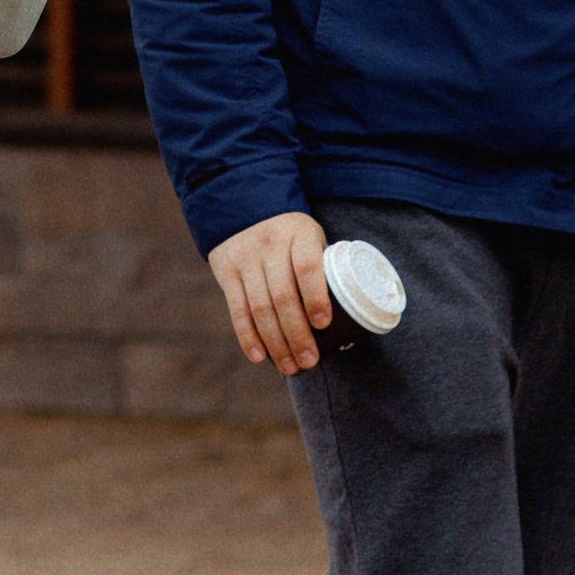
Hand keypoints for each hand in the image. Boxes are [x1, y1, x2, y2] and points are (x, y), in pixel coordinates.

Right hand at [207, 212, 331, 374]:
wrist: (243, 206)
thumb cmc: (291, 234)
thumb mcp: (309, 236)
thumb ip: (321, 267)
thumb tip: (348, 314)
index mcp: (299, 235)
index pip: (307, 267)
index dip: (315, 297)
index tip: (323, 325)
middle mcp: (270, 246)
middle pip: (283, 296)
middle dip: (297, 335)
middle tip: (310, 362)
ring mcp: (246, 259)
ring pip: (260, 308)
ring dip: (276, 343)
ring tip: (291, 368)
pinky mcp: (227, 272)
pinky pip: (237, 309)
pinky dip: (247, 336)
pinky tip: (260, 357)